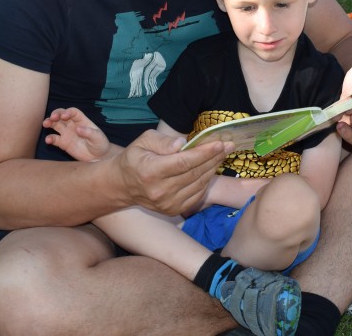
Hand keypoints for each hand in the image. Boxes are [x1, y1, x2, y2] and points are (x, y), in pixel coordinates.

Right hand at [43, 107, 109, 161]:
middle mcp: (73, 125)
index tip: (64, 116)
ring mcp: (67, 133)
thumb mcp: (98, 138)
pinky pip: (54, 139)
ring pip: (55, 124)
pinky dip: (50, 138)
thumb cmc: (100, 144)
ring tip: (45, 124)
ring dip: (49, 122)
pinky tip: (48, 140)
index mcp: (82, 121)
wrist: (98, 158)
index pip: (73, 112)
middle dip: (56, 114)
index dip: (68, 112)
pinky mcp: (63, 143)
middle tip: (52, 117)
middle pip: (62, 115)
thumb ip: (89, 133)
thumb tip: (78, 128)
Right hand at [117, 130, 232, 215]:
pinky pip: (197, 194)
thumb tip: (182, 143)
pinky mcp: (174, 210)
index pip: (183, 162)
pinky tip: (210, 168)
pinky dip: (206, 180)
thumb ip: (163, 141)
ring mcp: (168, 203)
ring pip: (198, 184)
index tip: (219, 143)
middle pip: (194, 173)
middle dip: (214, 158)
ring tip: (222, 154)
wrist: (122, 185)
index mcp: (150, 171)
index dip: (204, 153)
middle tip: (228, 145)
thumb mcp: (142, 141)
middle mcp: (160, 191)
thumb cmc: (135, 158)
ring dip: (213, 168)